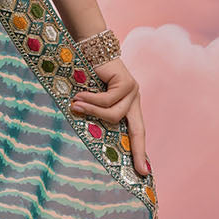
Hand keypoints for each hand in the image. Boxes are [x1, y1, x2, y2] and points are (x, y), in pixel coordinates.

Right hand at [69, 55, 150, 175]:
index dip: (140, 151)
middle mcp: (134, 99)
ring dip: (92, 112)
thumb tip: (90, 136)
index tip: (144, 171)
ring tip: (74, 105)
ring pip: (114, 116)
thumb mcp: (91, 99)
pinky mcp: (126, 83)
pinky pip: (107, 101)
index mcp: (128, 105)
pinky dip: (91, 101)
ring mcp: (132, 91)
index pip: (137, 132)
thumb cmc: (85, 74)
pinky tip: (78, 96)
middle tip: (138, 169)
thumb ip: (95, 113)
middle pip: (138, 130)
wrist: (89, 46)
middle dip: (139, 151)